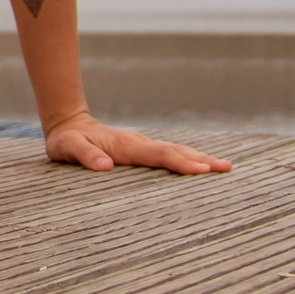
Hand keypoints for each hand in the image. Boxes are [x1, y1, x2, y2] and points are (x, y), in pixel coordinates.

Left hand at [44, 113, 233, 175]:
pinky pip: (170, 153)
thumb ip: (85, 155)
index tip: (202, 170)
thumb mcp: (68, 148)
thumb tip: (105, 165)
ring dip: (200, 158)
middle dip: (201, 160)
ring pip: (176, 150)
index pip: (158, 155)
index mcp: (126, 146)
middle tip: (227, 168)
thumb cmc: (67, 140)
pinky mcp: (142, 148)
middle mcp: (139, 143)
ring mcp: (142, 144)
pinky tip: (201, 164)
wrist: (69, 123)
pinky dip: (188, 158)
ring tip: (224, 166)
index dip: (180, 163)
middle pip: (175, 151)